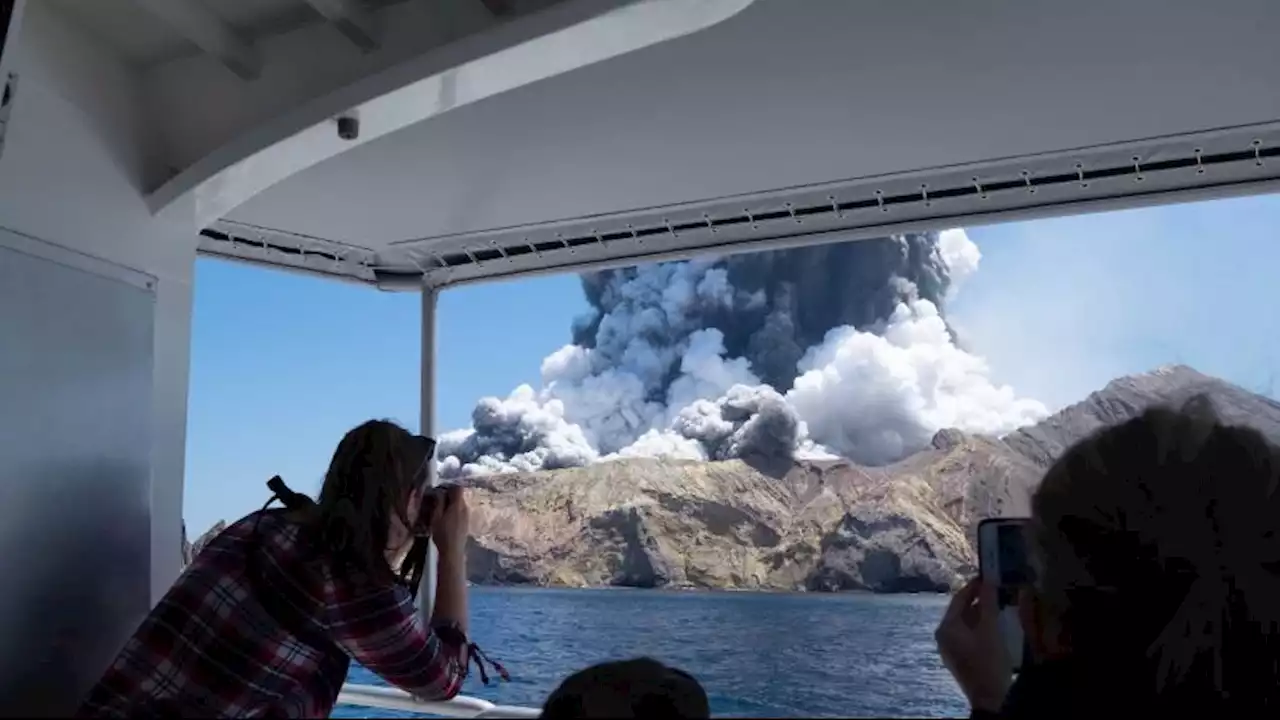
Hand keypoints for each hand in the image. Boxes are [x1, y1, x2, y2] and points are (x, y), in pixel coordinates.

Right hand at [430, 485, 468, 560]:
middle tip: (437, 500)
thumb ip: (439, 503)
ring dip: (451, 505)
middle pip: (459, 496)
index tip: (440, 489)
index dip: (449, 486)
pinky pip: (461, 512)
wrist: (453, 551)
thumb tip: (439, 492)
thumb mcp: (436, 517)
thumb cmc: (442, 534)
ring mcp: (467, 516)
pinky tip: (446, 519)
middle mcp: (465, 508)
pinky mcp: (466, 523)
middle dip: (449, 496)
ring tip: (440, 511)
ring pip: (460, 504)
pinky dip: (454, 511)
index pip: (458, 488)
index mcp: (458, 505)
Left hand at [935, 577, 1011, 711]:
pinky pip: (968, 635)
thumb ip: (988, 604)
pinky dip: (980, 627)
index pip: (958, 599)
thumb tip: (988, 581)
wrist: (989, 699)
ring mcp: (950, 648)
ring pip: (965, 623)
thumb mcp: (991, 630)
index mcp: (946, 627)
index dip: (974, 586)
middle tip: (996, 589)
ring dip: (981, 613)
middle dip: (978, 600)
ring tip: (998, 604)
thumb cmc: (988, 662)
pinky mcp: (960, 658)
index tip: (988, 575)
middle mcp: (943, 636)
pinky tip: (995, 625)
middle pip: (961, 611)